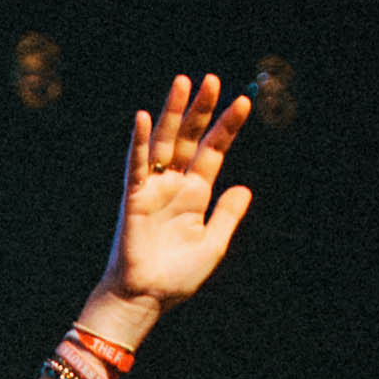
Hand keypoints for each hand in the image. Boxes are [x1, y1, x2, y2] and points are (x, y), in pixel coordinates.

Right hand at [98, 74, 254, 314]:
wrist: (146, 298)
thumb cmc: (176, 277)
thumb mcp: (213, 244)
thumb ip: (227, 215)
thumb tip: (244, 188)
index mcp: (195, 194)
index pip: (213, 151)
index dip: (227, 127)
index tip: (244, 102)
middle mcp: (174, 185)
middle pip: (189, 138)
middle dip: (201, 110)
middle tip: (213, 80)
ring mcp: (153, 188)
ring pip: (163, 142)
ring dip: (173, 112)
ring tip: (184, 83)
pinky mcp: (134, 198)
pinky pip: (136, 165)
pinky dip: (138, 142)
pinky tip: (142, 117)